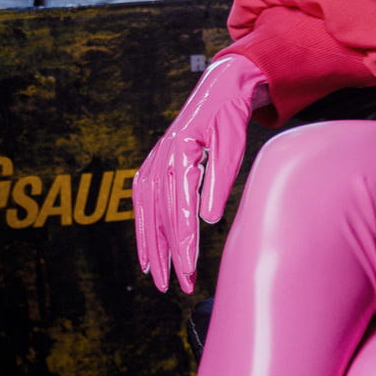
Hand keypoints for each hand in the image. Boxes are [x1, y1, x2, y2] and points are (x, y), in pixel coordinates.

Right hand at [133, 54, 271, 292]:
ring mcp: (153, 162)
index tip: (189, 268)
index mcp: (180, 152)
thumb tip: (208, 220)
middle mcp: (160, 158)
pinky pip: (142, 204)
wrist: (218, 89)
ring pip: (147, 213)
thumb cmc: (229, 117)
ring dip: (152, 248)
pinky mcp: (153, 166)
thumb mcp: (232, 145)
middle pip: (161, 215)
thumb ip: (219, 181)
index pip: (179, 207)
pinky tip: (147, 254)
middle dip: (169, 254)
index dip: (183, 241)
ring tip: (159, 279)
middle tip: (178, 286)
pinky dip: (143, 230)